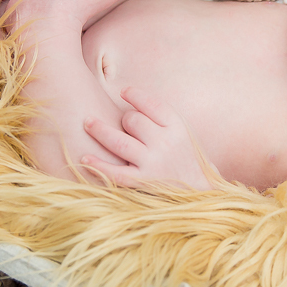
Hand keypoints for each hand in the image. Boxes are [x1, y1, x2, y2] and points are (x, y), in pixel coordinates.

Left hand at [81, 87, 215, 190]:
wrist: (202, 195)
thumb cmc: (189, 161)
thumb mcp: (185, 135)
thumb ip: (164, 120)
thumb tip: (133, 99)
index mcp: (178, 128)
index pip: (152, 103)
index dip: (134, 94)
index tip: (124, 91)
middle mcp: (166, 143)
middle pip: (132, 120)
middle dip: (124, 119)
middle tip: (122, 124)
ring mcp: (153, 164)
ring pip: (119, 141)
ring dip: (100, 130)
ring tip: (87, 122)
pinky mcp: (143, 183)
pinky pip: (115, 172)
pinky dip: (98, 165)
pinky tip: (85, 158)